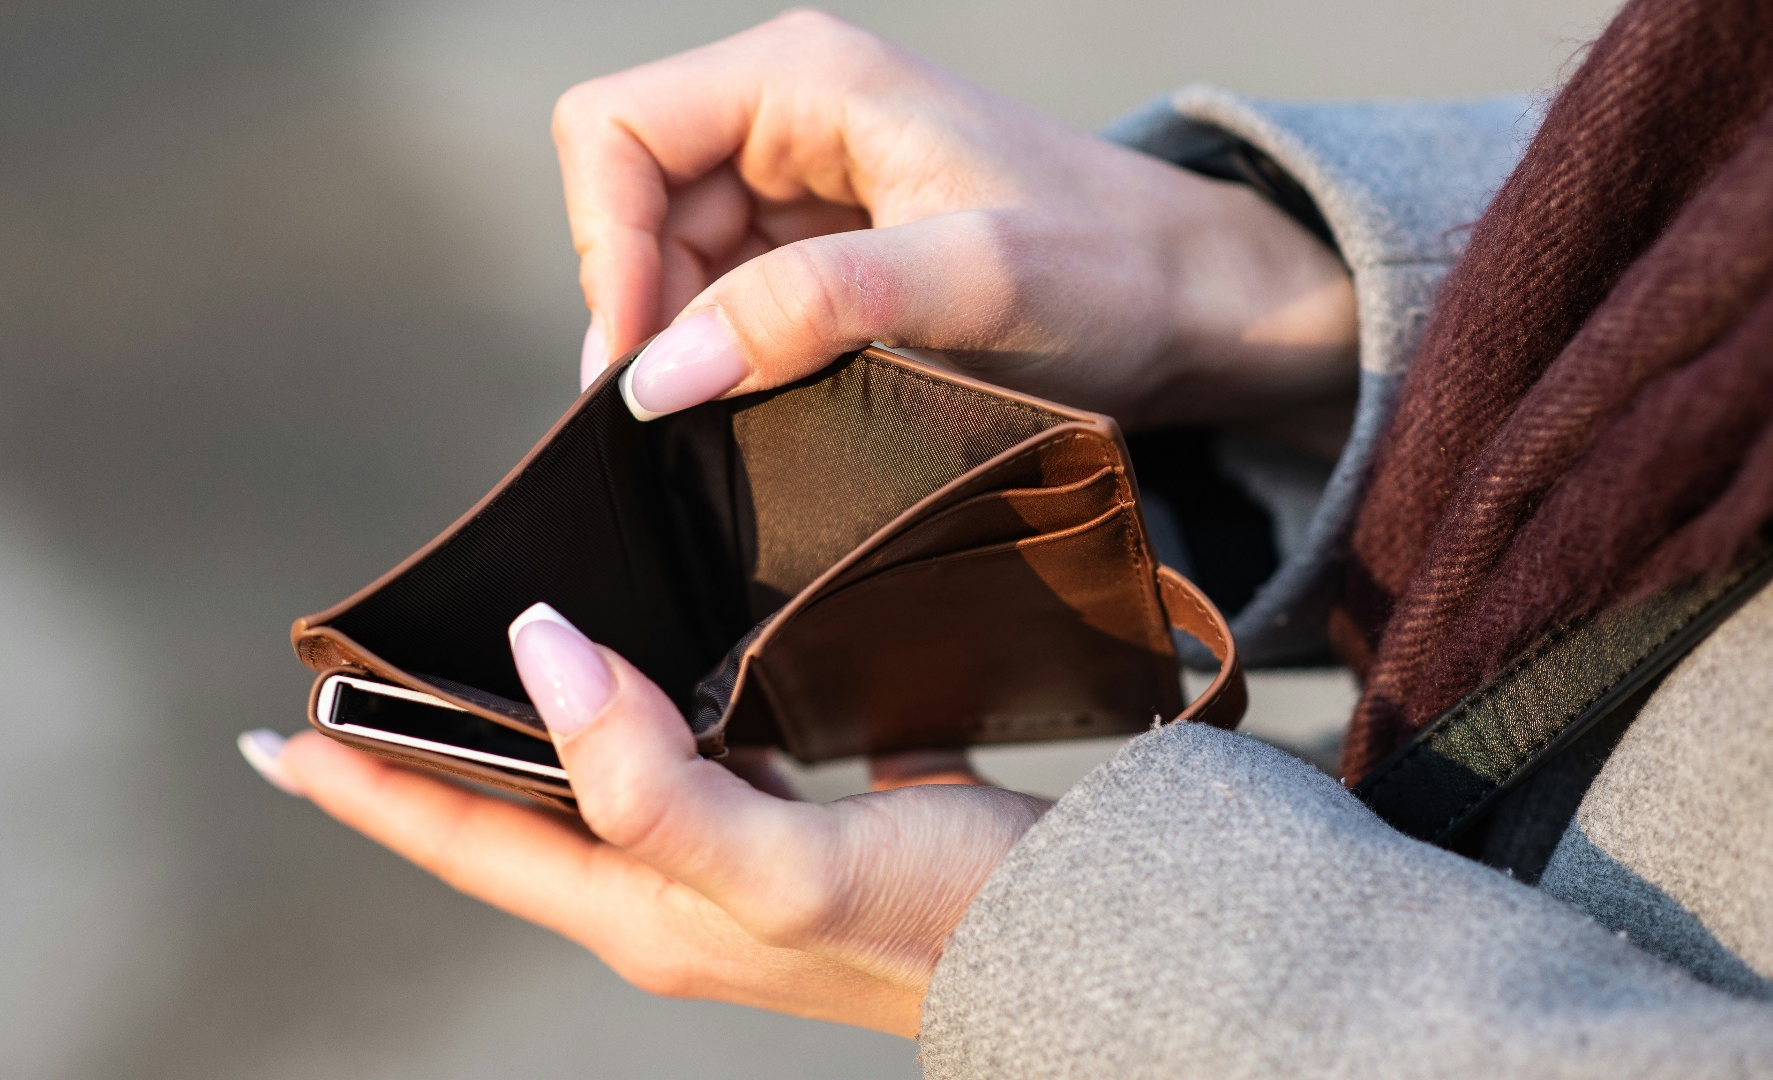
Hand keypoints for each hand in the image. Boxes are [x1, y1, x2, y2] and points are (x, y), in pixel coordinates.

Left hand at [250, 605, 1049, 1035]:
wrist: (1083, 948)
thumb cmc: (939, 921)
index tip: (273, 732)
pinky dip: (631, 711)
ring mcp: (730, 867)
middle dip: (422, 756)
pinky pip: (676, 761)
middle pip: (510, 818)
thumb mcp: (779, 865)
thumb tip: (538, 654)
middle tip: (355, 683)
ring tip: (469, 668)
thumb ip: (647, 779)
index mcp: (639, 912)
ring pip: (588, 786)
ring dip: (520, 733)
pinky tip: (644, 666)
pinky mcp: (793, 828)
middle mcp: (668, 895)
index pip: (462, 843)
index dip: (363, 789)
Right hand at [555, 10, 1356, 429]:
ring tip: (744, 417)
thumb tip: (661, 373)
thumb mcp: (970, 283)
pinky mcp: (823, 254)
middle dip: (642, 312)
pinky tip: (770, 408)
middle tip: (687, 417)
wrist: (1199, 308)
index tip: (645, 363)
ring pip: (667, 266)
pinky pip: (724, 303)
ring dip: (686, 346)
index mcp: (803, 77)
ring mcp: (800, 187)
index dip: (605, 247)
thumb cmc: (1113, 269)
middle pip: (628, 206)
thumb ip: (811, 310)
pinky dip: (727, 361)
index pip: (612, 133)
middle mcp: (786, 117)